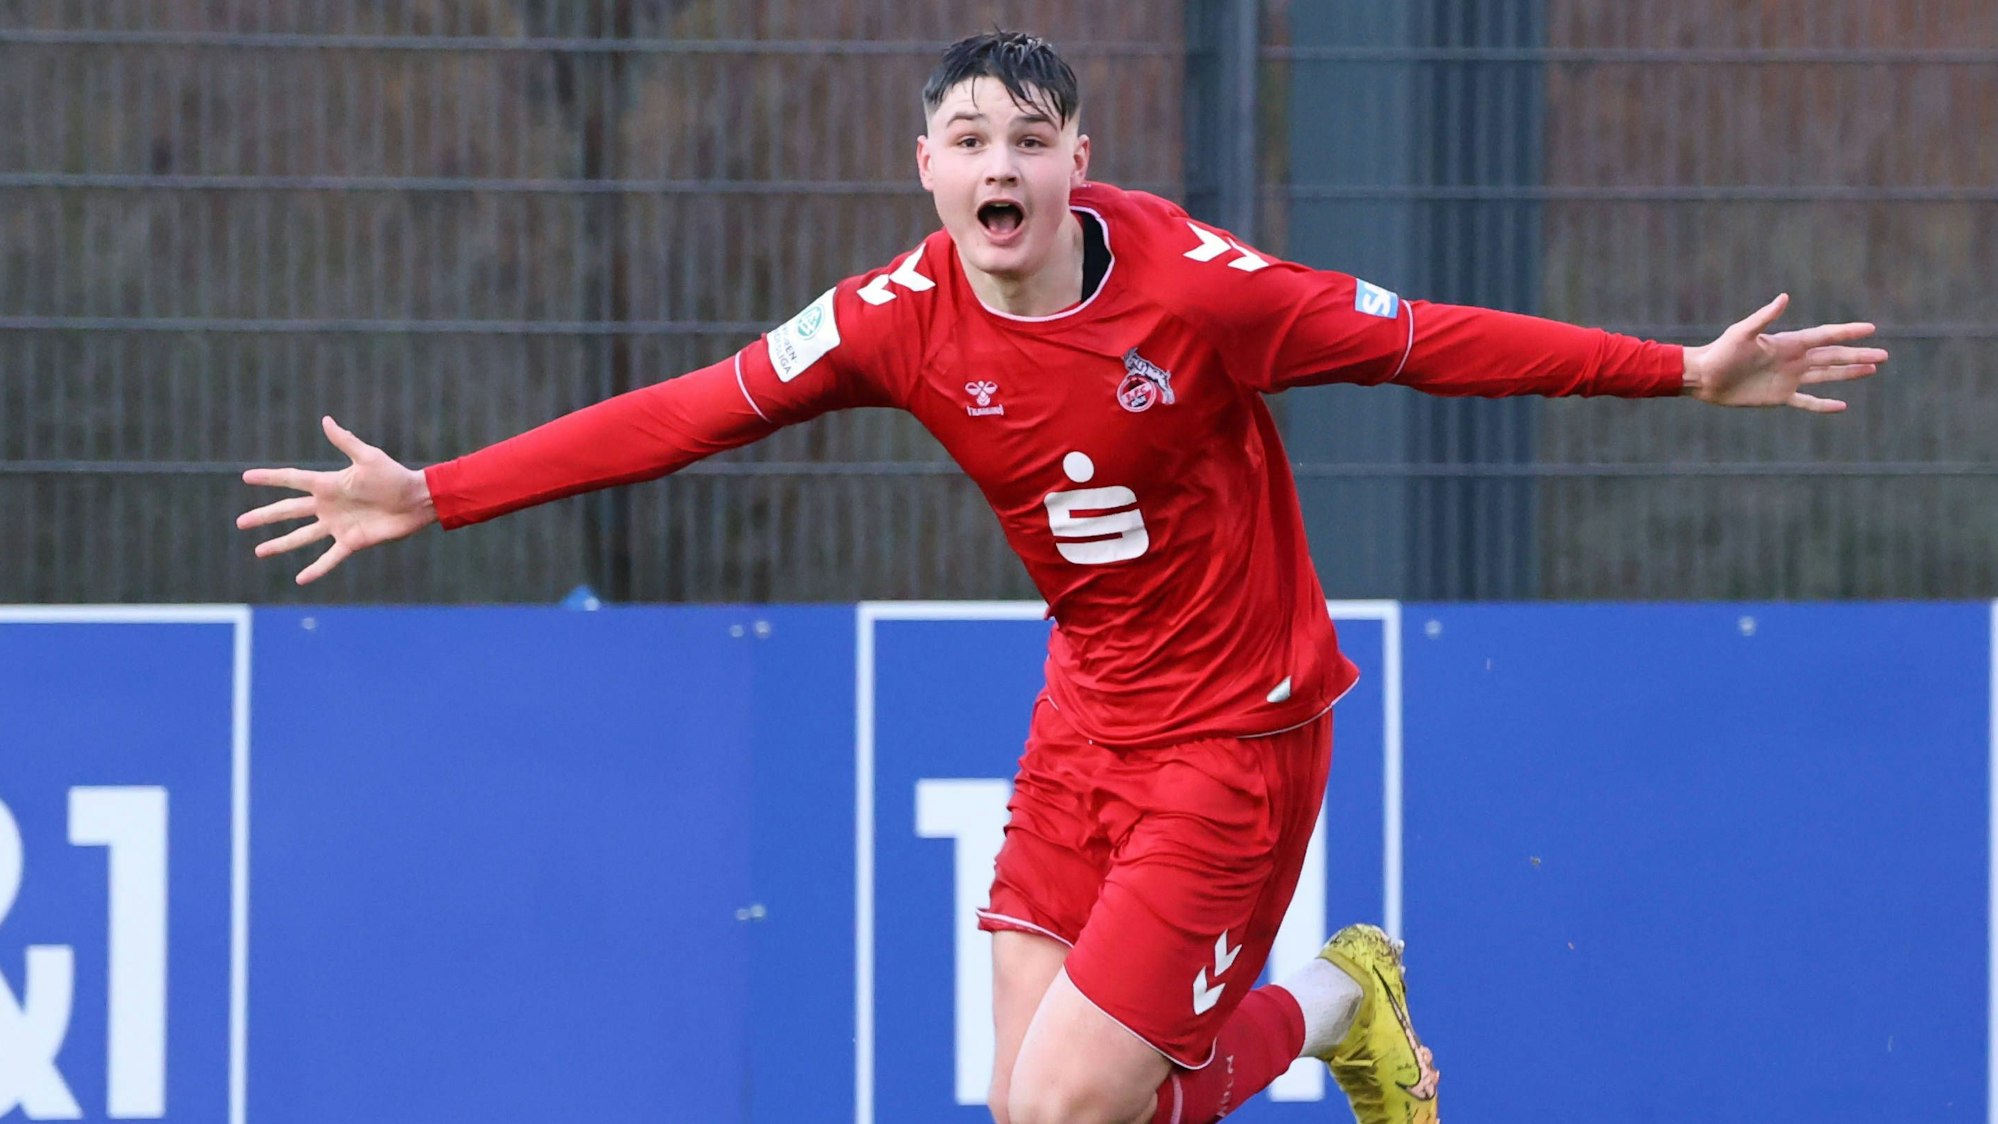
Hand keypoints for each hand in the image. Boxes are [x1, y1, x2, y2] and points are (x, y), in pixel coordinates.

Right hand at [236, 416, 436, 584]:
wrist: (417, 500)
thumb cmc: (394, 476)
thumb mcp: (368, 457)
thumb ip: (345, 441)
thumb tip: (326, 420)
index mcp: (328, 484)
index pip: (292, 480)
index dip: (269, 478)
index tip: (246, 477)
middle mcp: (328, 506)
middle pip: (288, 512)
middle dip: (264, 517)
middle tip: (240, 523)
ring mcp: (338, 525)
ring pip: (302, 537)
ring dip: (280, 544)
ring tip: (259, 552)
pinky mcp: (352, 542)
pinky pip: (330, 558)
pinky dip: (316, 569)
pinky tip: (300, 579)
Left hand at [1682, 293, 1886, 412]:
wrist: (1704, 377)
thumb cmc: (1721, 352)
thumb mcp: (1742, 333)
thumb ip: (1764, 317)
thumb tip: (1785, 297)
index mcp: (1788, 343)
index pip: (1825, 336)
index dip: (1847, 332)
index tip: (1871, 328)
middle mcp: (1793, 360)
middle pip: (1833, 357)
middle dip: (1858, 355)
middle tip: (1884, 355)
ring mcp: (1788, 379)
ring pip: (1826, 375)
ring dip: (1849, 373)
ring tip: (1872, 369)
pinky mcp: (1780, 397)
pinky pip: (1807, 400)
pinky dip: (1823, 404)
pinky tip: (1842, 405)